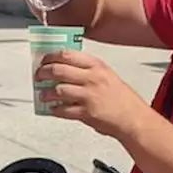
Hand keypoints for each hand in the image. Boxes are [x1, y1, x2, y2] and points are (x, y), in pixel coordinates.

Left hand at [34, 49, 151, 138]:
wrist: (134, 118)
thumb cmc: (122, 98)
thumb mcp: (107, 75)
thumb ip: (87, 70)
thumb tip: (63, 68)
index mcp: (97, 66)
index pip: (67, 54)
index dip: (50, 56)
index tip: (44, 59)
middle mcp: (92, 78)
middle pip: (58, 70)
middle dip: (43, 73)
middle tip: (39, 76)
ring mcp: (88, 95)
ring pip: (57, 90)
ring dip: (45, 93)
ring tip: (42, 95)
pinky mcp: (86, 113)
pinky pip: (63, 110)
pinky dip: (54, 109)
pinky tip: (53, 109)